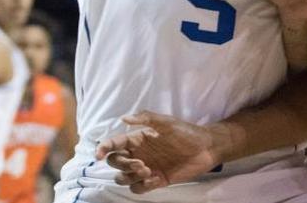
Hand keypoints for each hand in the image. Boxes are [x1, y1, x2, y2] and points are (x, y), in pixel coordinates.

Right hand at [95, 111, 215, 193]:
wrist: (206, 148)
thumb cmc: (187, 133)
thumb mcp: (167, 122)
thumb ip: (146, 118)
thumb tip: (124, 118)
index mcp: (138, 139)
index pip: (114, 144)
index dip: (103, 149)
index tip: (99, 155)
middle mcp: (139, 154)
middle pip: (115, 163)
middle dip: (122, 164)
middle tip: (140, 163)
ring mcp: (146, 168)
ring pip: (123, 178)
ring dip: (130, 176)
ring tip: (148, 171)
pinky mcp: (155, 181)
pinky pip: (138, 188)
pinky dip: (141, 186)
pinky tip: (154, 180)